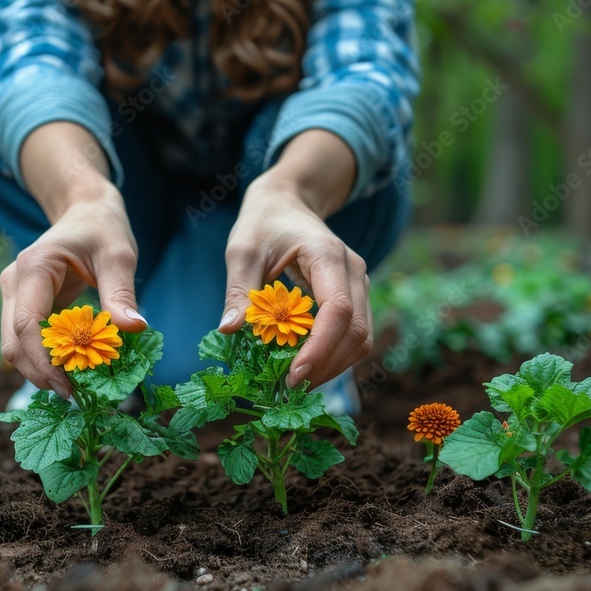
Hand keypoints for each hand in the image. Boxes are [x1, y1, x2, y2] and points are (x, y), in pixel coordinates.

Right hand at [0, 188, 146, 397]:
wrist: (85, 211)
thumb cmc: (102, 228)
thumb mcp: (119, 254)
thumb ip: (121, 293)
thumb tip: (135, 329)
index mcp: (33, 267)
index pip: (26, 324)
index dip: (43, 360)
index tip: (69, 387)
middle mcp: (14, 282)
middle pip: (13, 342)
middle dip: (39, 373)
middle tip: (75, 396)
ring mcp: (14, 295)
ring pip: (15, 346)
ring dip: (41, 370)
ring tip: (75, 388)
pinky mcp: (23, 305)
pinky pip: (27, 341)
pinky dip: (45, 359)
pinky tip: (72, 371)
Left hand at [219, 179, 372, 389]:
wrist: (287, 202)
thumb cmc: (263, 223)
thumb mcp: (242, 250)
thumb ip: (238, 290)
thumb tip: (229, 330)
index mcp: (327, 255)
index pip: (338, 309)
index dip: (320, 347)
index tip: (294, 375)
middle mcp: (353, 270)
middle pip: (357, 331)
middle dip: (327, 365)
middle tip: (290, 389)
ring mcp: (358, 283)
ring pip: (361, 337)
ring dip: (333, 366)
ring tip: (296, 383)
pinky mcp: (354, 296)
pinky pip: (353, 334)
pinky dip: (334, 355)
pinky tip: (305, 367)